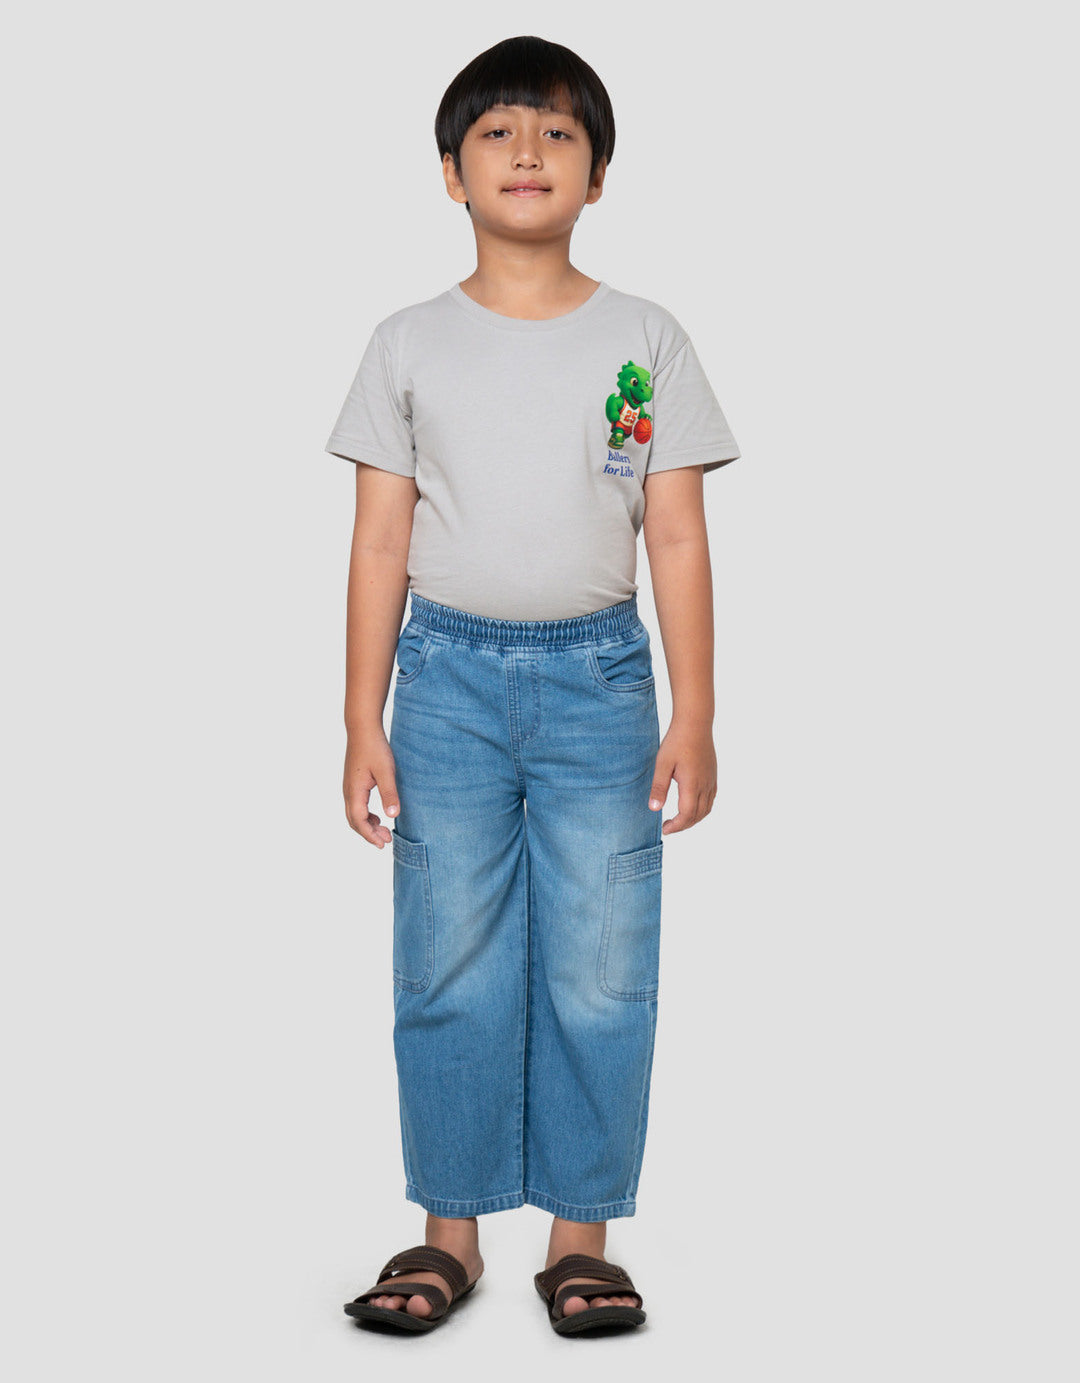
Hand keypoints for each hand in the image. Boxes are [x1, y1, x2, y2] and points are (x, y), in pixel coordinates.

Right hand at [343, 727, 400, 846]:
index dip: (369, 835)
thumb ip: (389, 794)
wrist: (362, 729)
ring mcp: (349, 787)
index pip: (358, 821)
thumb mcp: (386, 771)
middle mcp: (348, 791)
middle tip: (386, 841)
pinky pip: (356, 806)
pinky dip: (366, 816)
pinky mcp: (353, 783)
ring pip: (354, 814)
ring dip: (368, 825)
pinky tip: (379, 816)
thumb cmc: (374, 748)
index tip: (382, 844)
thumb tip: (392, 816)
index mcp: (354, 791)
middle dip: (369, 834)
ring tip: (384, 831)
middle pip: (354, 821)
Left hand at [648, 721, 716, 833]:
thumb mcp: (662, 764)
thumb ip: (659, 787)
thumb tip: (654, 809)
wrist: (695, 723)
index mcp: (692, 785)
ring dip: (693, 819)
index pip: (687, 815)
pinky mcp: (713, 775)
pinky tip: (691, 805)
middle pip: (698, 815)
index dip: (676, 826)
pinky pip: (711, 799)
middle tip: (668, 826)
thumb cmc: (677, 742)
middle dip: (683, 825)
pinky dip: (702, 809)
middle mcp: (705, 785)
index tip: (664, 829)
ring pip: (707, 809)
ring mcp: (711, 780)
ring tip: (679, 819)